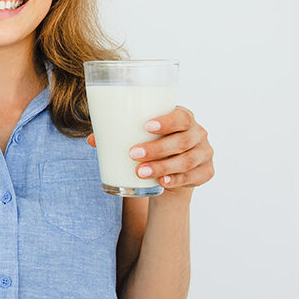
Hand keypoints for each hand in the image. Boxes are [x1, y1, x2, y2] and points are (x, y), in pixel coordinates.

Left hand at [85, 106, 213, 190]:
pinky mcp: (206, 172)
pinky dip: (176, 179)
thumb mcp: (142, 137)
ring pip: (186, 161)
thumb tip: (92, 139)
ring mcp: (204, 153)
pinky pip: (192, 176)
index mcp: (184, 117)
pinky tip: (161, 182)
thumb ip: (120, 135)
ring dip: (162, 166)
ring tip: (140, 172)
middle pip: (182, 140)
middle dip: (157, 148)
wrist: (174, 170)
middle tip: (133, 154)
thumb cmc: (155, 145)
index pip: (181, 116)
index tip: (146, 126)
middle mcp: (198, 133)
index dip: (166, 121)